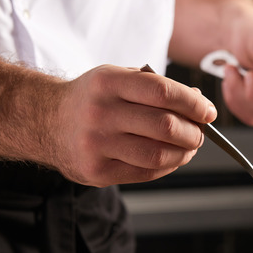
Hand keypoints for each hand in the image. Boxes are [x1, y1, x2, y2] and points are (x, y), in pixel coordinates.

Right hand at [50, 65, 216, 186]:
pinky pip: (145, 173)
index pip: (163, 92)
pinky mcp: (97, 172)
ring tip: (189, 148)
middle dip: (193, 132)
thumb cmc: (91, 98)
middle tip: (200, 133)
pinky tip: (171, 158)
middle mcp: (100, 113)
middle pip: (165, 126)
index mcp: (108, 82)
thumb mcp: (117, 79)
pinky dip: (167, 166)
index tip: (208, 112)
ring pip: (158, 154)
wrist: (44, 121)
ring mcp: (96, 145)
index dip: (193, 104)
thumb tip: (198, 103)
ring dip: (184, 153)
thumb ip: (155, 88)